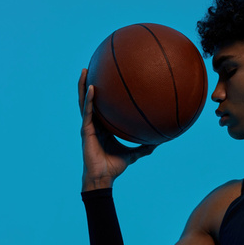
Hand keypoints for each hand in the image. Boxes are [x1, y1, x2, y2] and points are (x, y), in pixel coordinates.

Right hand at [79, 69, 156, 191]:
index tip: (103, 78)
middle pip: (89, 100)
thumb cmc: (114, 167)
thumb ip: (144, 147)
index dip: (99, 94)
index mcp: (102, 127)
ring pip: (84, 102)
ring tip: (86, 70)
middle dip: (88, 83)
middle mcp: (94, 124)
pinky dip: (89, 100)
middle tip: (91, 67)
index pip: (100, 107)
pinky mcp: (86, 131)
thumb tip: (160, 142)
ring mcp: (88, 126)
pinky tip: (93, 88)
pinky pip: (87, 112)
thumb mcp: (134, 154)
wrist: (104, 178)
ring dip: (83, 86)